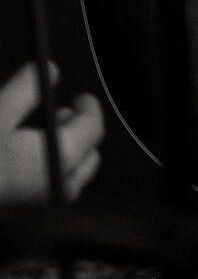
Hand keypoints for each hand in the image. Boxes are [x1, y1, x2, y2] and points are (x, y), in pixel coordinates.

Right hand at [0, 63, 104, 203]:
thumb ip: (27, 89)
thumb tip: (50, 70)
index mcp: (62, 158)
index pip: (93, 129)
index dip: (89, 108)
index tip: (81, 97)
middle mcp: (59, 185)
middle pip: (87, 156)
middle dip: (80, 133)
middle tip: (64, 113)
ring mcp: (42, 202)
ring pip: (70, 175)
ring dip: (64, 151)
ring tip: (43, 132)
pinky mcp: (24, 209)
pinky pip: (49, 186)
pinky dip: (47, 167)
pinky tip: (25, 155)